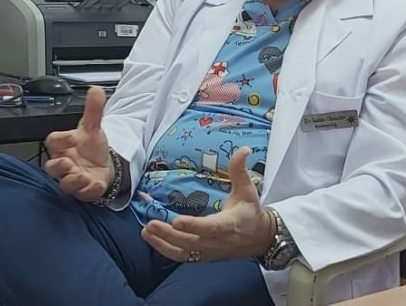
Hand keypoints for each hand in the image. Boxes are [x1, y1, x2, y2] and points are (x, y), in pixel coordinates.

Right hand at [44, 86, 112, 201]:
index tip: (74, 137)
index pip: (53, 141)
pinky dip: (90, 191)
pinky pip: (83, 194)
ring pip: (65, 184)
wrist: (103, 164)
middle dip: (58, 166)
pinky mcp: (84, 191)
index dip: (61, 139)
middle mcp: (64, 163)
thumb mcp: (93, 126)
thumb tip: (95, 89)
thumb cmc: (91, 146)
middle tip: (69, 163)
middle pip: (51, 167)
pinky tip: (98, 184)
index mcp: (63, 146)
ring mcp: (73, 178)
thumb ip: (93, 109)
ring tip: (83, 176)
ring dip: (73, 181)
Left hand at [141, 147, 273, 261]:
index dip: (195, 226)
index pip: (212, 228)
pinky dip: (165, 249)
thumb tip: (244, 149)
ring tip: (146, 231)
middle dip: (169, 235)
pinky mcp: (203, 256)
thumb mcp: (247, 190)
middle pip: (191, 241)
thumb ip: (240, 170)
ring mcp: (209, 251)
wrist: (260, 238)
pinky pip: (182, 257)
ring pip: (184, 252)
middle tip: (150, 223)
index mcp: (230, 224)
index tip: (178, 221)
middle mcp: (218, 241)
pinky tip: (151, 239)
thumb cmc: (251, 212)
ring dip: (163, 244)